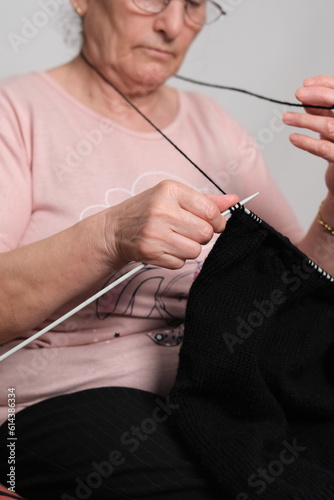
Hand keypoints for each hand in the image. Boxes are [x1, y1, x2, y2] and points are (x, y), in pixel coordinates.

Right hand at [102, 180, 238, 268]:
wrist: (114, 230)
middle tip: (188, 231)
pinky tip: (163, 247)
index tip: (213, 223)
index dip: (217, 221)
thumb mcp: (173, 196)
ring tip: (174, 239)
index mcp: (170, 190)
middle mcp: (162, 210)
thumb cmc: (147, 210)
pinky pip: (180, 263)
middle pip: (205, 234)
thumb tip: (234, 200)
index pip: (210, 211)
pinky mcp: (151, 252)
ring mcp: (155, 232)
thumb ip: (205, 200)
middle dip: (201, 235)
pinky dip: (176, 258)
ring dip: (188, 248)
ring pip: (195, 251)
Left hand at [282, 75, 333, 197]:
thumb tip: (306, 97)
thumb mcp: (329, 124)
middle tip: (298, 93)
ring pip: (329, 126)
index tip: (306, 83)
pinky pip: (324, 149)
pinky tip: (293, 138)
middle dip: (318, 96)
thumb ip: (321, 111)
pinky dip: (307, 142)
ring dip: (305, 120)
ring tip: (286, 118)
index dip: (326, 84)